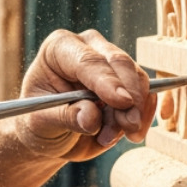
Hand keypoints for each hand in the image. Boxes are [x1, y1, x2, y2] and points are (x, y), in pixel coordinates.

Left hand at [10, 29, 154, 160]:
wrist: (52, 134)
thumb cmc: (40, 122)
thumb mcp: (42, 123)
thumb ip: (65, 118)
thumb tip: (91, 117)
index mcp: (59, 48)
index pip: (88, 61)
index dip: (107, 81)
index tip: (122, 102)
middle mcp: (89, 47)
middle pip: (119, 64)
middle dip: (129, 98)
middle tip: (130, 128)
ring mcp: (111, 62)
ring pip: (136, 81)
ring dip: (131, 114)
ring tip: (107, 138)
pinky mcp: (128, 81)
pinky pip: (146, 95)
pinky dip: (142, 117)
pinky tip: (128, 135)